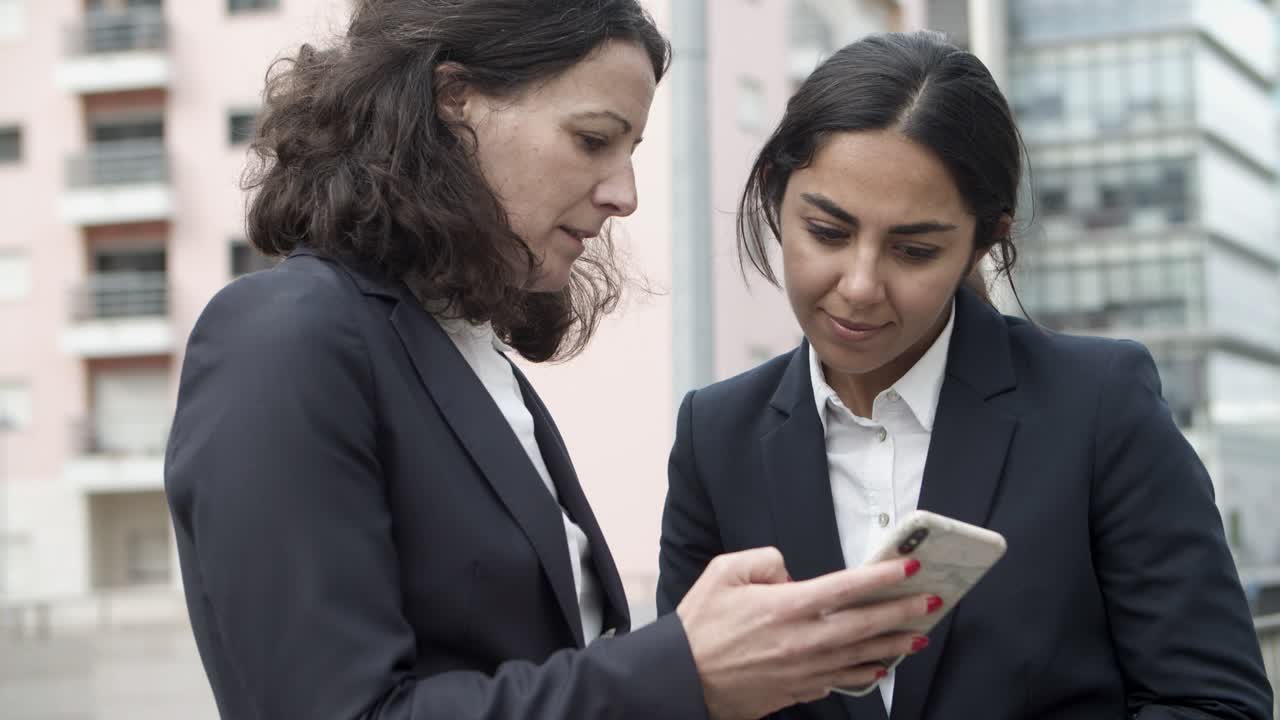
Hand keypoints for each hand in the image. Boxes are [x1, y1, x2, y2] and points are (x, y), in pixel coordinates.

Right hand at [676, 547, 935, 719]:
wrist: (682, 680)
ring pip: (861, 656)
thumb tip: (790, 571)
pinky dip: (865, 673)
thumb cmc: (699, 626)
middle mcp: (801, 640)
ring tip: (918, 635)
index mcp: (784, 606)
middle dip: (902, 611)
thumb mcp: (722, 573)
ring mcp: (803, 669)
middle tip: (930, 601)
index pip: (846, 587)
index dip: (881, 576)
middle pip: (865, 624)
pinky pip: (842, 680)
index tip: (907, 567)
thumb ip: (762, 559)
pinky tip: (880, 666)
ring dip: (893, 644)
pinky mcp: (798, 690)